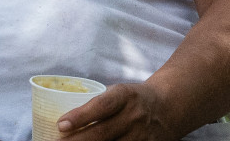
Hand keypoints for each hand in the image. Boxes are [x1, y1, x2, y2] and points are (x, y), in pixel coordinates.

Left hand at [57, 83, 184, 140]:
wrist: (169, 107)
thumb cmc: (133, 100)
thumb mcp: (118, 93)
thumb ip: (96, 106)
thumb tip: (62, 124)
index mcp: (125, 96)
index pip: (102, 106)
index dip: (81, 116)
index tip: (61, 125)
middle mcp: (134, 116)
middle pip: (101, 133)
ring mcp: (141, 136)